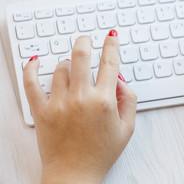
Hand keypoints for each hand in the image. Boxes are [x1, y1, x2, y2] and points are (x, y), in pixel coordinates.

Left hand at [23, 29, 136, 183]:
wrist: (75, 174)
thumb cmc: (101, 153)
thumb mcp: (127, 127)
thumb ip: (129, 99)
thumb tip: (118, 79)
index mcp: (104, 101)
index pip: (109, 63)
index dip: (112, 45)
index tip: (111, 36)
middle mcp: (81, 98)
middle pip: (81, 56)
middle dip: (85, 42)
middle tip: (86, 39)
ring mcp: (59, 103)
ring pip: (60, 68)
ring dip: (67, 62)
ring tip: (71, 66)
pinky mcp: (41, 111)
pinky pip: (31, 83)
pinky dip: (31, 69)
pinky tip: (35, 61)